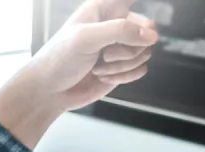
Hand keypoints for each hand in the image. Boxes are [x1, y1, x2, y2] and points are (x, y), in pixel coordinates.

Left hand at [0, 0, 158, 147]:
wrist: (52, 90)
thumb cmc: (60, 59)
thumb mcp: (86, 38)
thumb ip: (120, 31)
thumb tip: (151, 35)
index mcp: (102, 9)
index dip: (136, 6)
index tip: (139, 23)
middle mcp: (113, 26)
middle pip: (145, 30)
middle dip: (130, 47)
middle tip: (106, 53)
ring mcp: (119, 48)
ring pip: (144, 52)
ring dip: (122, 65)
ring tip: (99, 66)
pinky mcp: (123, 67)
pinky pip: (141, 69)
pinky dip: (124, 76)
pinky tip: (104, 75)